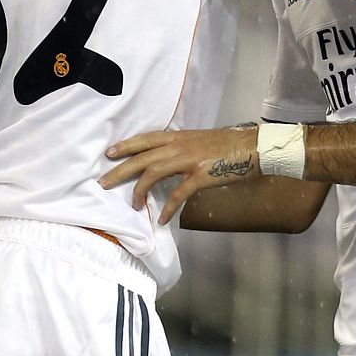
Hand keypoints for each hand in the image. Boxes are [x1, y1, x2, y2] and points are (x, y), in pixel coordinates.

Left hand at [100, 126, 258, 224]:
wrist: (252, 147)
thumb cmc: (227, 145)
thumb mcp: (199, 141)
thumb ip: (181, 148)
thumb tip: (167, 161)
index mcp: (178, 136)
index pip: (145, 139)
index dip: (126, 146)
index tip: (109, 153)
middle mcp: (179, 145)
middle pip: (142, 157)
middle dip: (120, 170)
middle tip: (104, 183)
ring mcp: (188, 160)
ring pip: (153, 173)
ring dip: (139, 190)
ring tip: (133, 204)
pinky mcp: (200, 175)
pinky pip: (177, 194)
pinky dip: (167, 208)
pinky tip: (161, 219)